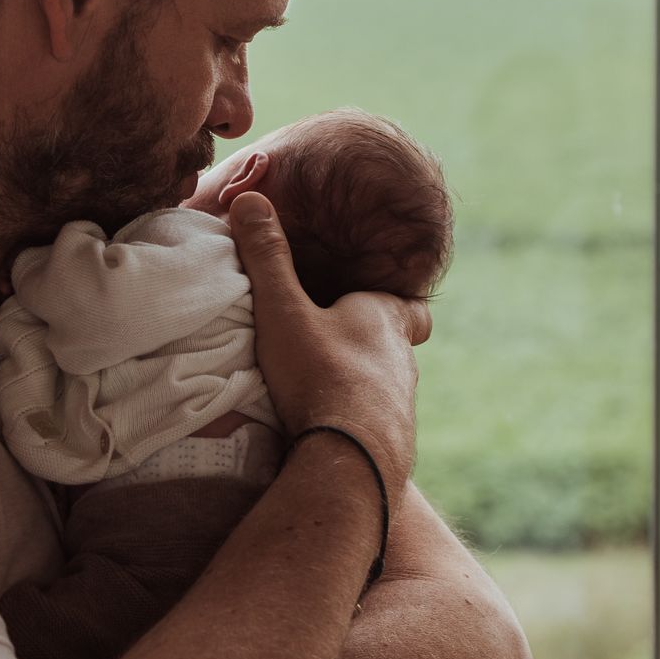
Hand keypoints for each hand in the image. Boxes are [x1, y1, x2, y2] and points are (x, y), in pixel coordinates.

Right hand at [227, 191, 430, 501]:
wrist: (351, 461)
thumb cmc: (320, 373)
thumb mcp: (282, 309)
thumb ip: (266, 257)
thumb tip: (249, 197)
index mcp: (384, 319)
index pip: (411, 305)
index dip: (401, 302)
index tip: (387, 300)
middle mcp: (401, 361)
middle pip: (395, 345)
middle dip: (370, 342)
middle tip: (336, 341)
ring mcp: (400, 405)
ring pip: (386, 384)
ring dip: (361, 381)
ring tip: (324, 383)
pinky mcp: (392, 443)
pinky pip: (376, 423)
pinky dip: (357, 419)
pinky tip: (328, 426)